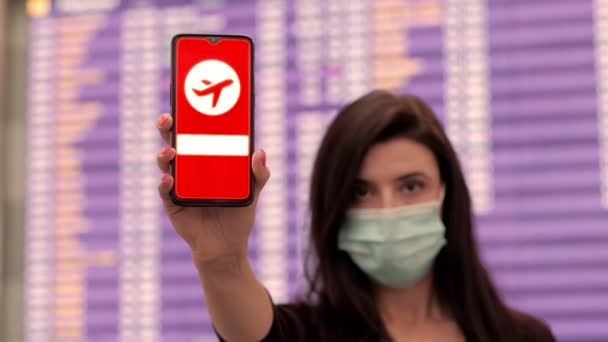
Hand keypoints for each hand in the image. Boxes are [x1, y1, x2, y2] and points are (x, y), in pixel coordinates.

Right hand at [155, 113, 269, 264]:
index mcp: (206, 158)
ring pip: (164, 162)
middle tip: (169, 118)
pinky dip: (165, 183)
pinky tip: (170, 179)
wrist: (226, 245)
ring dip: (164, 153)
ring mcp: (178, 184)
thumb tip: (260, 151)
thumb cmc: (238, 212)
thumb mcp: (253, 191)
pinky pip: (164, 190)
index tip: (189, 102)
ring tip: (171, 151)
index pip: (194, 132)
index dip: (189, 116)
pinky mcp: (171, 202)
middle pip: (173, 140)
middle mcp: (189, 167)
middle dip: (168, 126)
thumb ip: (259, 173)